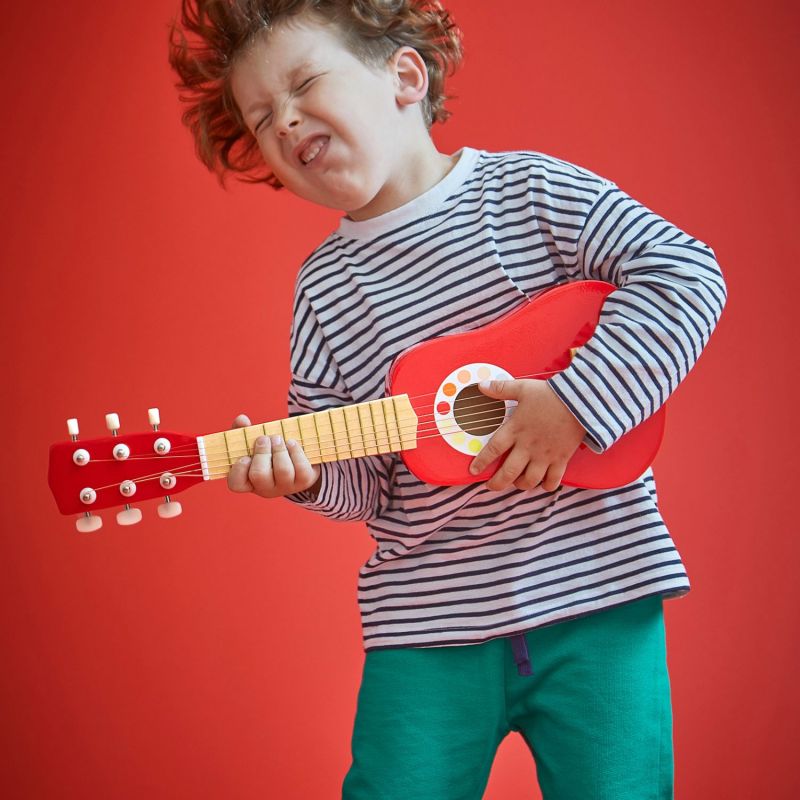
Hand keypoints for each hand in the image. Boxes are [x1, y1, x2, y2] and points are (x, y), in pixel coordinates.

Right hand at [226, 414, 320, 497]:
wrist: (298, 458)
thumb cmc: (269, 451)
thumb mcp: (254, 442)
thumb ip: (243, 430)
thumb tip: (242, 420)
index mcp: (249, 481)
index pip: (236, 484)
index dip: (239, 470)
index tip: (245, 456)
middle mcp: (266, 488)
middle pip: (260, 475)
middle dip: (262, 452)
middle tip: (263, 438)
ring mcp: (286, 486)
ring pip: (283, 470)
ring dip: (279, 450)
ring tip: (277, 438)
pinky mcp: (304, 481)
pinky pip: (301, 467)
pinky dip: (295, 451)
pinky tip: (291, 443)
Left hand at [469, 380, 585, 491]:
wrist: (580, 401)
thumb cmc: (550, 394)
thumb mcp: (522, 388)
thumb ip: (501, 389)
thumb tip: (481, 385)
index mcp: (515, 430)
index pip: (493, 450)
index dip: (481, 463)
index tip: (474, 471)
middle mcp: (528, 447)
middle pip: (508, 472)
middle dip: (497, 483)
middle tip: (491, 486)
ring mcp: (545, 455)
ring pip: (529, 480)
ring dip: (520, 485)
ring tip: (516, 483)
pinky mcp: (561, 459)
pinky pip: (553, 480)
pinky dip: (547, 486)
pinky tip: (542, 484)